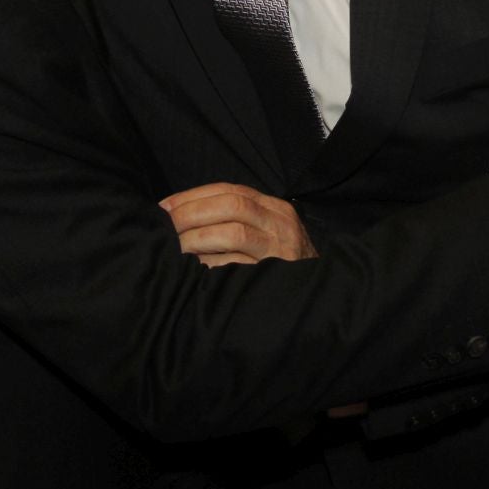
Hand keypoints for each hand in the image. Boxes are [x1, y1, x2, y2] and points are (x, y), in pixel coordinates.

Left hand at [159, 182, 316, 266]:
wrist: (324, 297)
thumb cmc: (281, 264)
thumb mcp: (266, 233)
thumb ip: (234, 220)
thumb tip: (179, 216)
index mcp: (274, 208)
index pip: (230, 191)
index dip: (194, 196)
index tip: (164, 206)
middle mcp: (281, 224)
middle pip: (231, 206)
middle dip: (192, 213)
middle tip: (165, 226)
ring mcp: (281, 251)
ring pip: (234, 233)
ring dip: (198, 239)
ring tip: (175, 248)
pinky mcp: (275, 277)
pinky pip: (237, 268)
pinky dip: (211, 266)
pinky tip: (193, 270)